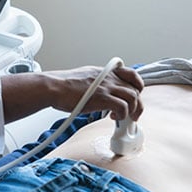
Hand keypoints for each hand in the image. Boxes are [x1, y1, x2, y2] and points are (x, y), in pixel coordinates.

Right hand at [0, 65, 143, 122]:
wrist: (53, 87)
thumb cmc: (63, 86)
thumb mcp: (84, 77)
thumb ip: (96, 83)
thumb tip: (99, 94)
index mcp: (105, 72)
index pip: (131, 74)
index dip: (137, 85)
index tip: (135, 95)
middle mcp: (108, 77)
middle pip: (135, 89)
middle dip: (138, 104)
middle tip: (133, 115)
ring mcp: (106, 87)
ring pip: (133, 98)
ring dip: (132, 111)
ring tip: (124, 119)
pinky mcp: (103, 98)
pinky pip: (123, 107)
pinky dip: (122, 115)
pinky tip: (114, 118)